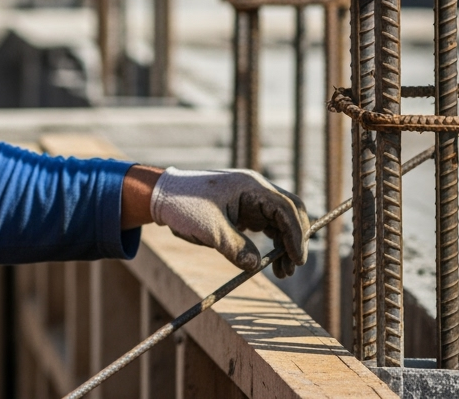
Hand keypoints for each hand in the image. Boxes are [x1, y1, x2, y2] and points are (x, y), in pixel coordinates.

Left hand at [149, 168, 309, 276]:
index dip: (296, 234)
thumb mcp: (210, 230)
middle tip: (290, 268)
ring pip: (280, 221)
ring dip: (285, 245)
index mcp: (250, 186)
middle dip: (294, 240)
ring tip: (282, 272)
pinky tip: (270, 262)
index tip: (296, 259)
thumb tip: (256, 266)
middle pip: (289, 213)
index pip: (286, 208)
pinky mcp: (244, 210)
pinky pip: (267, 226)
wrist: (162, 196)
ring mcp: (250, 199)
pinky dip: (273, 243)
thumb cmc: (184, 205)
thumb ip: (235, 248)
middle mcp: (255, 189)